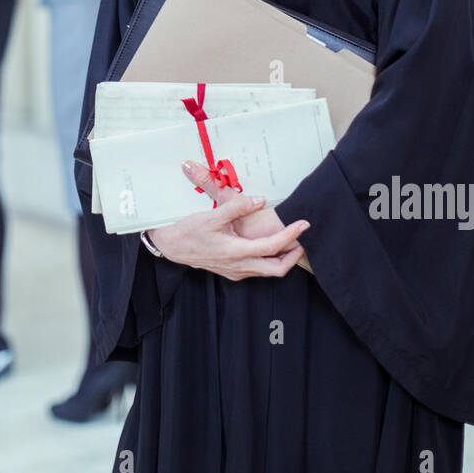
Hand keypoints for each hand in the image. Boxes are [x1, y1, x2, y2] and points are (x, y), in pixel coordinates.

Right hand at [144, 159, 310, 280]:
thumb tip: (260, 200)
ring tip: (291, 241)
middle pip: (277, 269)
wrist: (170, 246)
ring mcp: (235, 271)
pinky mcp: (232, 271)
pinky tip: (270, 247)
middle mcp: (239, 266)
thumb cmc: (188, 231)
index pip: (273, 247)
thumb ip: (237, 207)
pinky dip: (270, 260)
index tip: (303, 224)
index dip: (291, 235)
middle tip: (303, 238)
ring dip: (283, 258)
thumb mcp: (212, 215)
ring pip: (268, 271)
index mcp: (236, 252)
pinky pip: (257, 269)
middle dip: (294, 255)